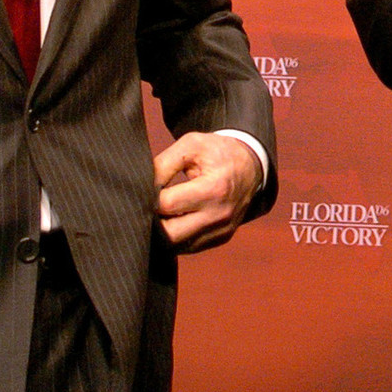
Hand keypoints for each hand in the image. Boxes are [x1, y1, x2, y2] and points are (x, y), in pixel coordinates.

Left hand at [152, 132, 262, 253]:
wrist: (251, 166)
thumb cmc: (217, 152)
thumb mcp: (191, 145)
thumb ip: (163, 164)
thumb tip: (140, 187)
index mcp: (214, 189)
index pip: (167, 204)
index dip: (150, 197)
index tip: (145, 187)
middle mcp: (219, 215)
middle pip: (170, 234)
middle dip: (152, 220)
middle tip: (145, 204)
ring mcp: (221, 231)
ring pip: (177, 245)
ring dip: (162, 231)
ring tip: (158, 211)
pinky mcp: (220, 238)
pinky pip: (188, 246)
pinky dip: (176, 236)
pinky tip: (171, 219)